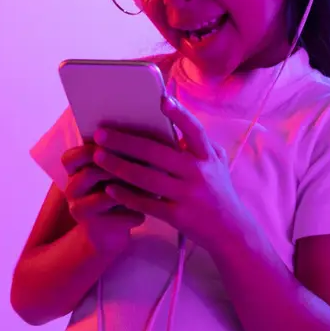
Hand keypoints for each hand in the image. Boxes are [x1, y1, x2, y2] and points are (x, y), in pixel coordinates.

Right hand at [60, 143, 145, 254]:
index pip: (70, 157)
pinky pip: (117, 217)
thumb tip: (149, 137)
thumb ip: (124, 154)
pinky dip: (134, 213)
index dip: (90, 149)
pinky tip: (147, 211)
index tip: (114, 143)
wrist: (111, 231)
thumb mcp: (117, 171)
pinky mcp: (93, 227)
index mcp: (75, 171)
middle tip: (144, 163)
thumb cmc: (119, 191)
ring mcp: (80, 209)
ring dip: (131, 191)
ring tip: (152, 188)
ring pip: (104, 197)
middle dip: (119, 167)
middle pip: (89, 173)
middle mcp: (72, 189)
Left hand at [92, 96, 250, 251]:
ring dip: (118, 167)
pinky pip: (147, 204)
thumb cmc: (219, 191)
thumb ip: (199, 145)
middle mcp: (198, 173)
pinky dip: (126, 196)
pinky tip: (109, 188)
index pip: (195, 130)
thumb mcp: (216, 164)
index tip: (162, 99)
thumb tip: (175, 123)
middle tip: (101, 134)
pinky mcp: (178, 216)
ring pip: (147, 178)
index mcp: (207, 156)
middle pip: (157, 153)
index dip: (180, 114)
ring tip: (98, 157)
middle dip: (126, 142)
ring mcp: (188, 195)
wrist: (231, 231)